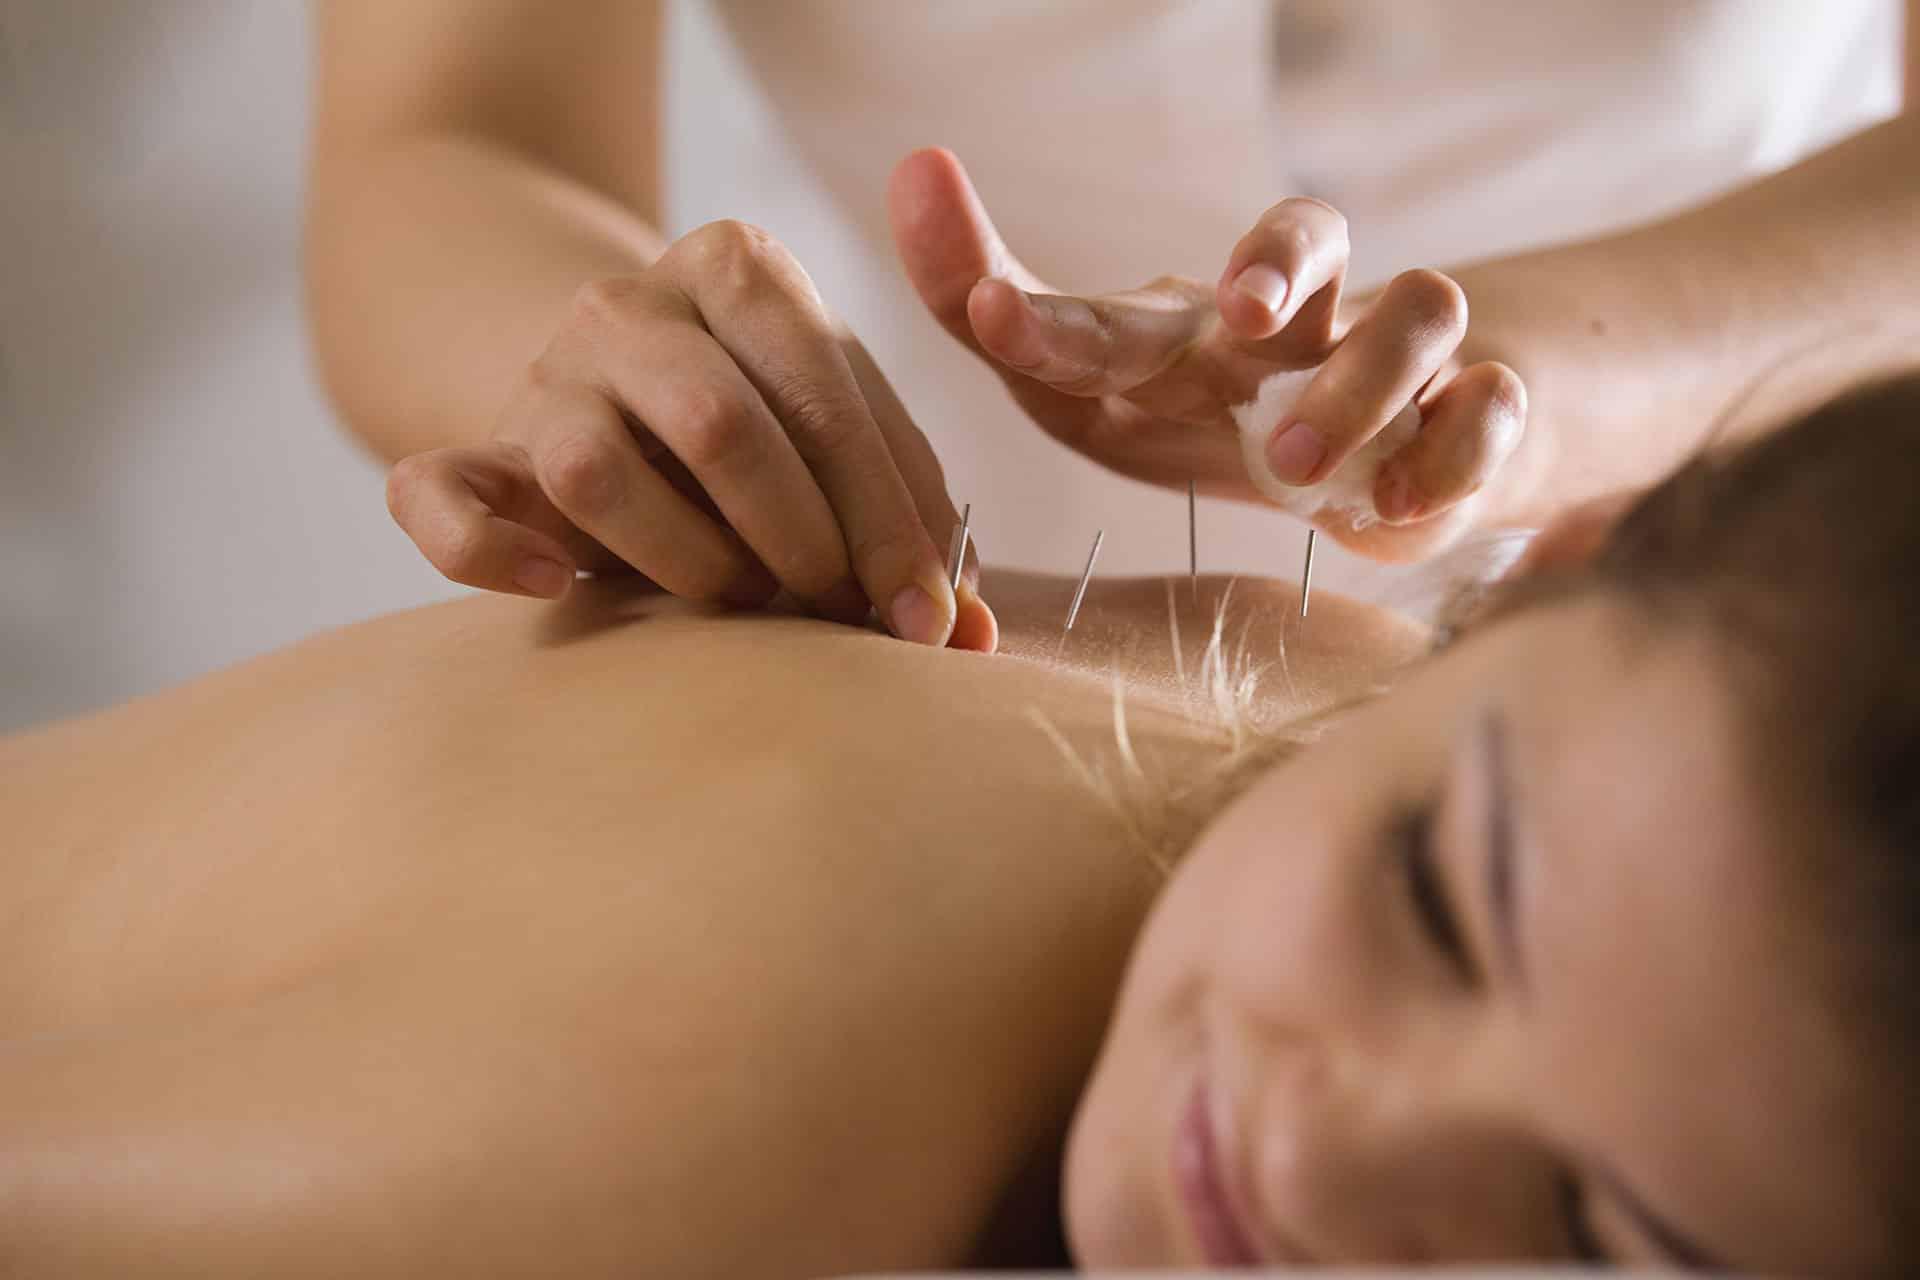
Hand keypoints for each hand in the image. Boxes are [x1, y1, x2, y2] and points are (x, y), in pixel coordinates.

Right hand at [384, 219, 996, 650]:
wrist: (616, 391)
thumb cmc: (764, 433)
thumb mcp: (839, 438)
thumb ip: (907, 515)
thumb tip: (973, 638)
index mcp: (740, 268)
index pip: (825, 389)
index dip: (886, 516)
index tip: (927, 617)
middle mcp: (627, 303)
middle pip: (718, 425)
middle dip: (799, 540)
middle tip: (838, 614)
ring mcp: (540, 374)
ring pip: (594, 469)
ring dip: (686, 560)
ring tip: (739, 599)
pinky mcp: (472, 450)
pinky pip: (438, 495)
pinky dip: (489, 552)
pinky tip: (556, 588)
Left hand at [889, 148, 1528, 561]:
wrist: (1373, 464)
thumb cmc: (1209, 414)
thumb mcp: (1097, 392)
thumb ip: (1005, 320)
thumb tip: (912, 175)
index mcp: (1190, 324)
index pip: (1117, 301)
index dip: (1052, 307)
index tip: (989, 315)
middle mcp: (1300, 319)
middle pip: (1305, 235)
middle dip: (1275, 264)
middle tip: (1239, 319)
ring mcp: (1398, 359)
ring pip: (1421, 306)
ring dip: (1362, 379)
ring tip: (1297, 461)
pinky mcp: (1477, 418)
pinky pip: (1494, 408)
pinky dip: (1458, 448)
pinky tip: (1395, 505)